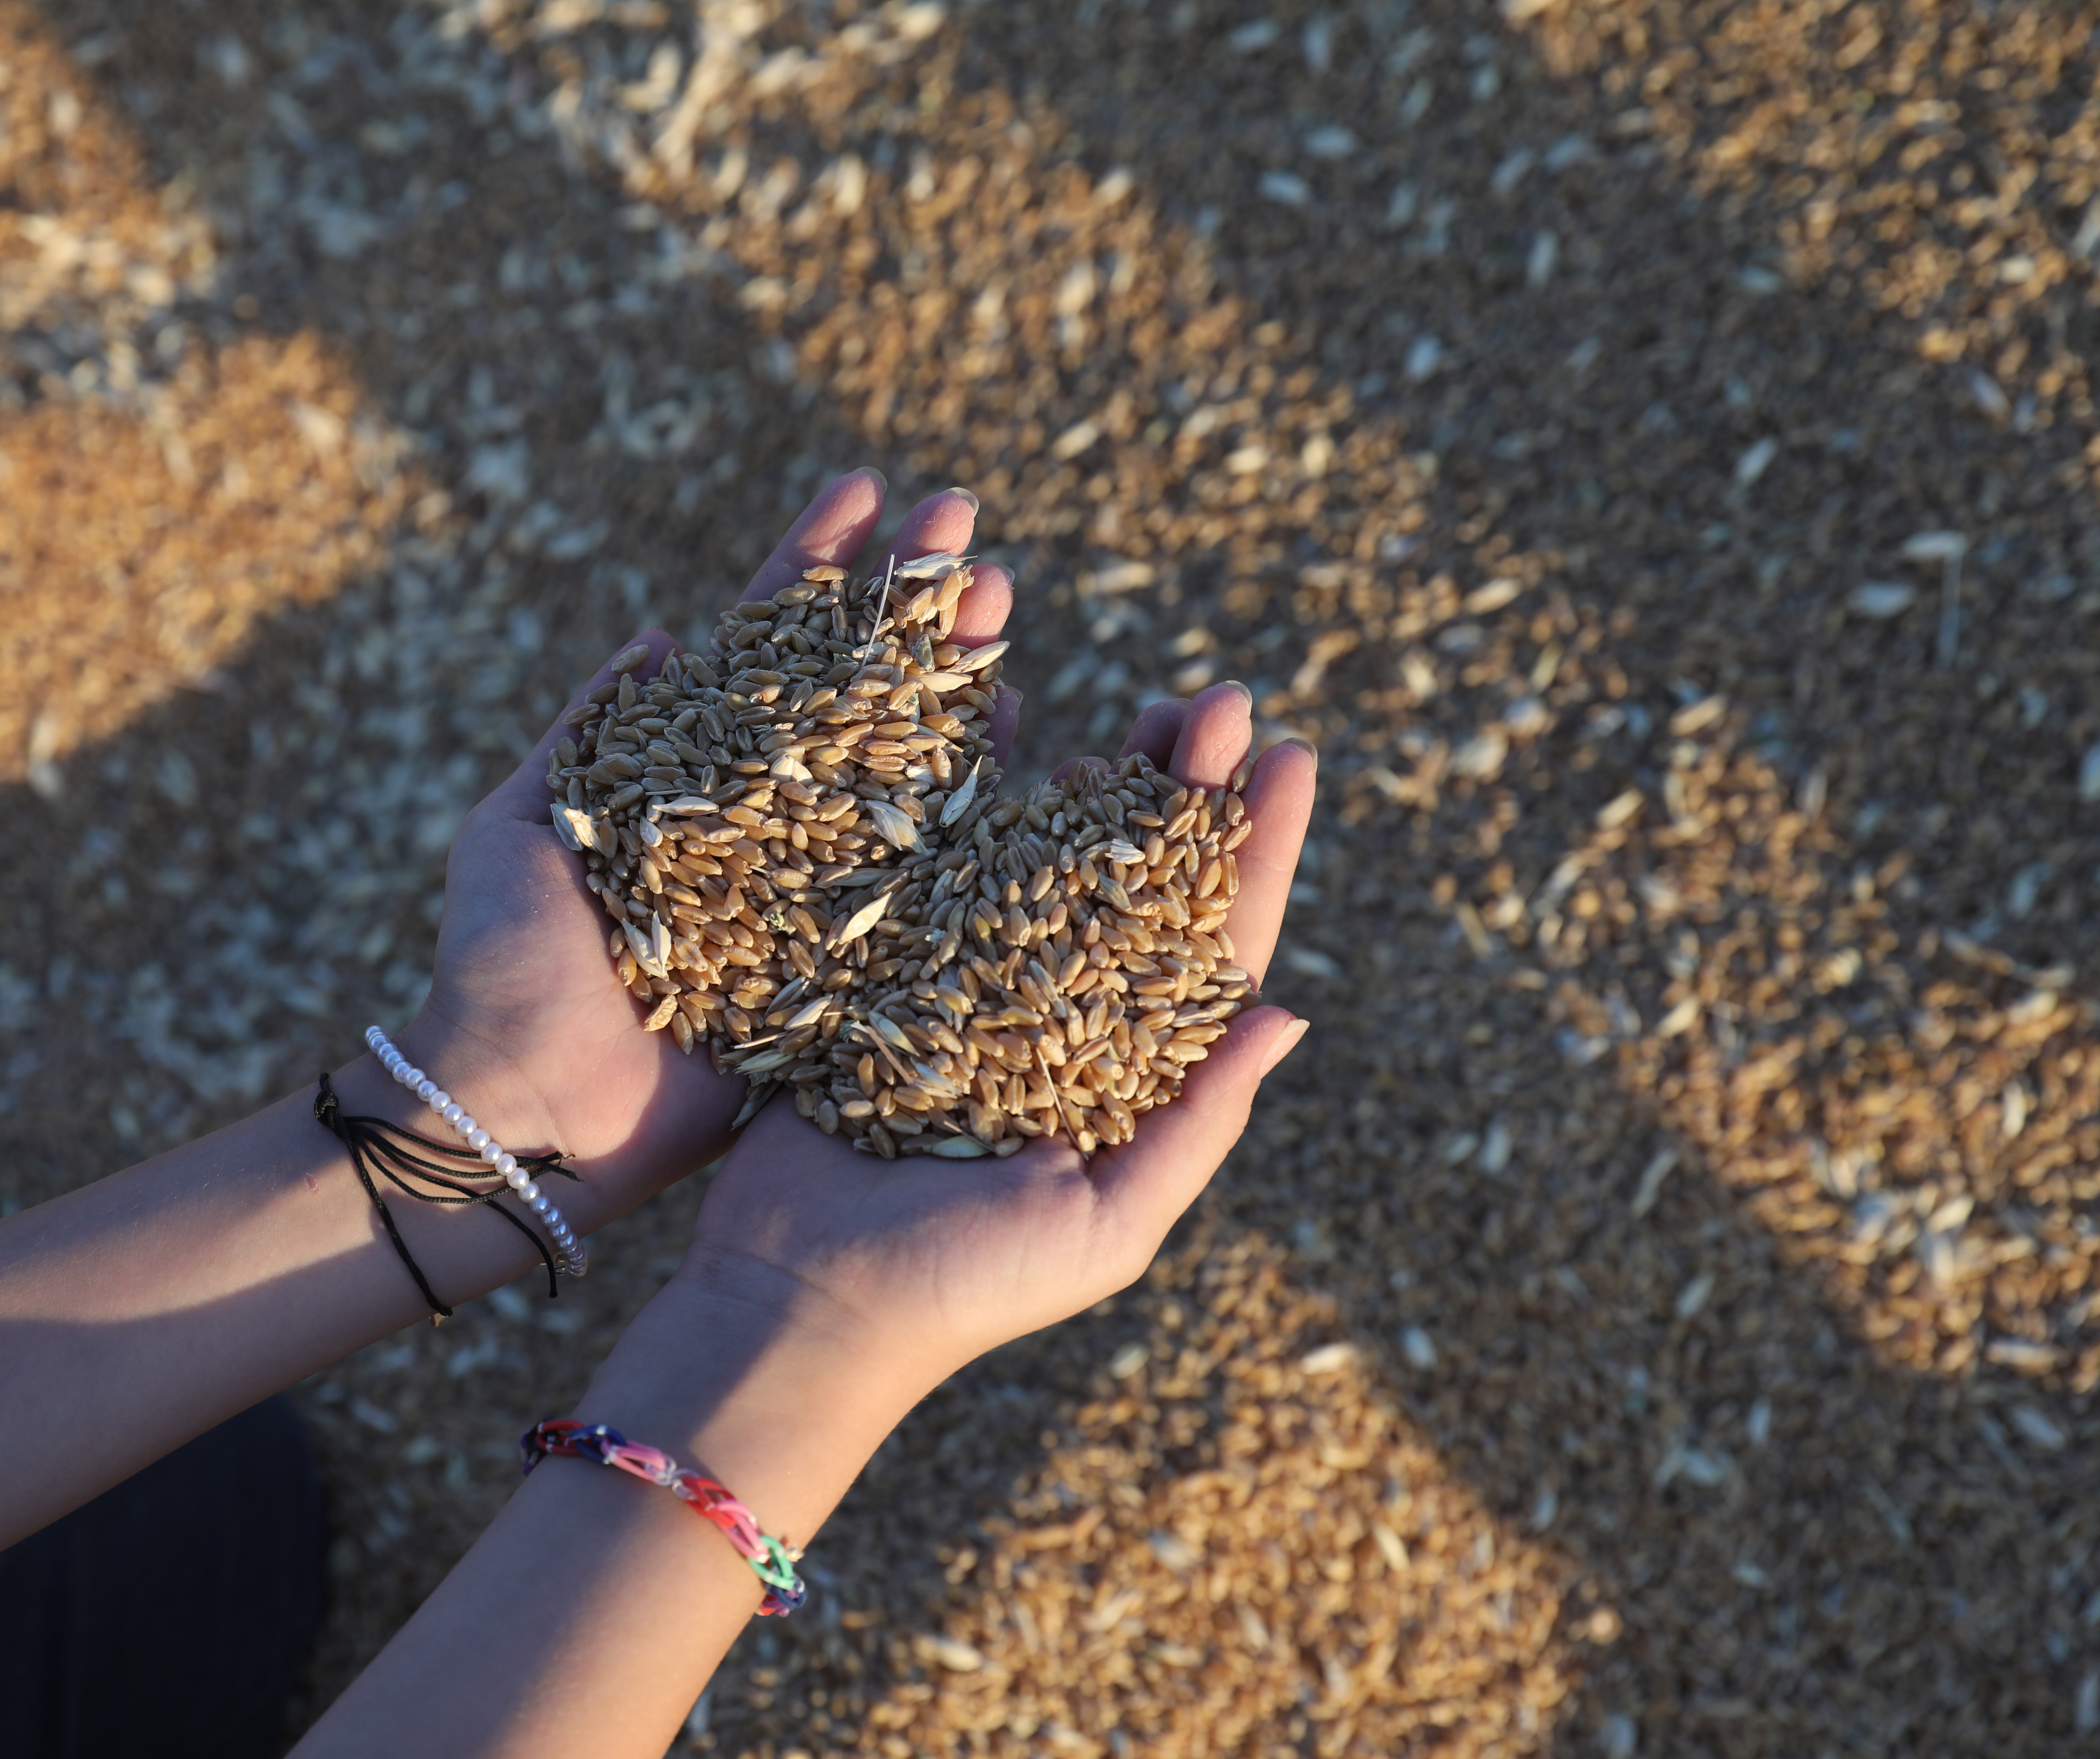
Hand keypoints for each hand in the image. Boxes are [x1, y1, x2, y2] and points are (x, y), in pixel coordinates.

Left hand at [376, 471, 1017, 1235]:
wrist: (527, 1102)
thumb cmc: (499, 965)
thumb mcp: (516, 827)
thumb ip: (585, 733)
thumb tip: (658, 640)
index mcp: (690, 780)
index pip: (762, 650)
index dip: (812, 568)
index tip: (862, 489)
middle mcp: (768, 822)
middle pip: (853, 687)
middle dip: (908, 602)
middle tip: (962, 518)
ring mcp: (818, 888)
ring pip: (903, 759)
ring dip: (955, 670)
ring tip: (1002, 587)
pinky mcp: (853, 963)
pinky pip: (931, 874)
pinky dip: (979, 799)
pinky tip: (1022, 723)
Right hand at [667, 684, 1317, 1398]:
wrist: (805, 1302)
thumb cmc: (966, 1288)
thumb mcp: (1108, 1226)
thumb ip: (1197, 1125)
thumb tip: (1289, 1014)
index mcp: (1130, 1073)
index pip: (1217, 944)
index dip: (1258, 851)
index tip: (1294, 756)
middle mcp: (1065, 1018)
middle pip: (1146, 880)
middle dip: (1190, 789)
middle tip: (1223, 700)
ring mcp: (977, 986)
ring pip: (1058, 855)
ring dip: (1107, 779)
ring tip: (1150, 704)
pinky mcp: (890, 970)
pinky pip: (949, 867)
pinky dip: (988, 801)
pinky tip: (1026, 737)